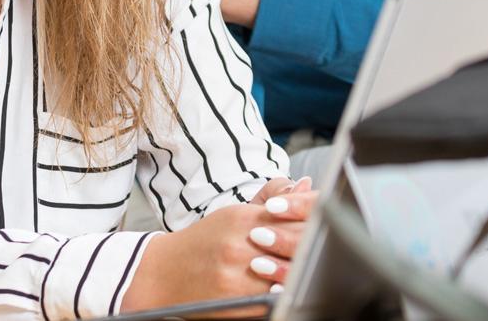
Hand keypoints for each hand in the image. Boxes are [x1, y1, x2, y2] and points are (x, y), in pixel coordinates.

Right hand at [118, 182, 317, 311]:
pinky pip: (273, 297)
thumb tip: (305, 185)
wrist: (163, 274)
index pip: (293, 216)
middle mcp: (239, 245)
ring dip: (302, 271)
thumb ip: (271, 199)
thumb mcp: (232, 214)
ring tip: (312, 267)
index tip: (323, 222)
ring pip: (288, 273)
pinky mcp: (236, 302)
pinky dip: (285, 291)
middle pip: (295, 244)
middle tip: (325, 246)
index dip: (314, 219)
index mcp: (241, 218)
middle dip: (312, 246)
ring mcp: (237, 275)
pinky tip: (290, 286)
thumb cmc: (203, 243)